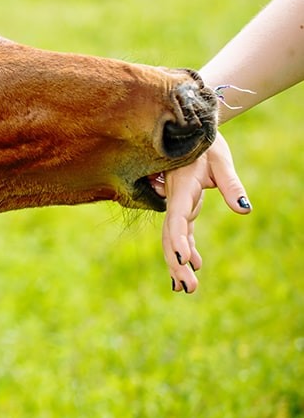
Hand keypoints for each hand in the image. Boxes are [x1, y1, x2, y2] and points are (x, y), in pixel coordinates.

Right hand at [161, 134, 250, 293]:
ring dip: (178, 262)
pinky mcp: (184, 205)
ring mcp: (177, 203)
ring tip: (186, 288)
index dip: (179, 242)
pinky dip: (186, 248)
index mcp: (181, 188)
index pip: (177, 220)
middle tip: (188, 289)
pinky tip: (196, 265)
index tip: (183, 262)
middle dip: (177, 263)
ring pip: (173, 238)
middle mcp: (174, 199)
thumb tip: (245, 211)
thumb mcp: (222, 160)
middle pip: (171, 236)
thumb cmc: (206, 142)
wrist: (191, 129)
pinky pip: (182, 231)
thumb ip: (232, 185)